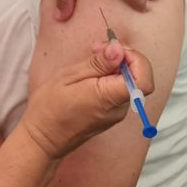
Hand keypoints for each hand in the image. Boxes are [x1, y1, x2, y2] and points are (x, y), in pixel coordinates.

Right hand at [22, 41, 153, 159]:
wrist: (43, 137)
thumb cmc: (51, 108)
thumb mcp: (69, 76)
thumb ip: (97, 63)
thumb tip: (118, 50)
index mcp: (109, 98)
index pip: (143, 79)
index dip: (135, 59)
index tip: (115, 49)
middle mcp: (118, 109)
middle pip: (137, 78)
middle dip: (123, 58)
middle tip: (98, 49)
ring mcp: (116, 114)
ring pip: (128, 83)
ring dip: (115, 67)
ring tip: (90, 62)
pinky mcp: (111, 115)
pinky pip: (118, 90)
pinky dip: (110, 77)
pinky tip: (91, 75)